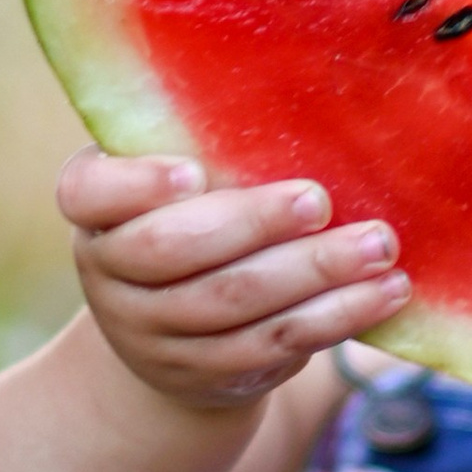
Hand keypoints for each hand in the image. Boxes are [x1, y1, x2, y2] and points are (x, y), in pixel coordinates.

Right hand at [58, 149, 411, 410]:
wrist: (174, 335)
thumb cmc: (191, 219)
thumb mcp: (178, 184)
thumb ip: (210, 146)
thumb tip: (305, 96)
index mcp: (96, 211)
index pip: (87, 194)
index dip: (137, 185)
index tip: (194, 171)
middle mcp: (109, 275)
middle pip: (172, 251)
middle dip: (252, 223)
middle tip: (319, 200)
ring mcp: (151, 335)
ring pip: (233, 305)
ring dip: (314, 274)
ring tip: (379, 246)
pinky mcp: (207, 375)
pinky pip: (274, 346)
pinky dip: (335, 318)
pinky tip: (384, 293)